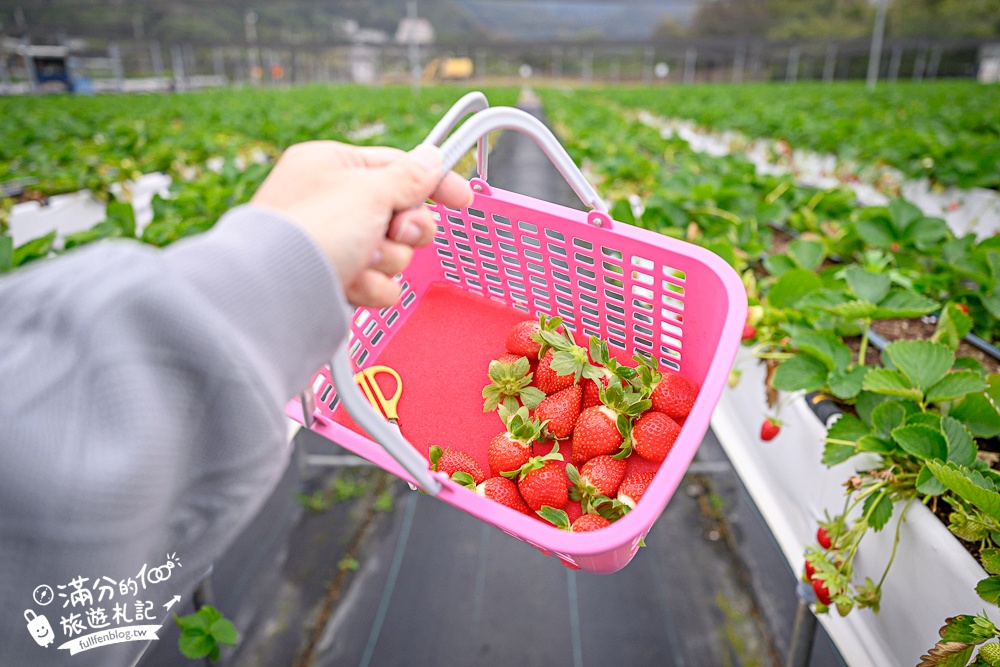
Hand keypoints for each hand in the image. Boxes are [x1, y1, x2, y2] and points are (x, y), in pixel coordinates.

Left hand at [251, 141, 472, 306]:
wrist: (275, 290)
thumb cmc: (316, 227)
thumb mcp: (370, 190)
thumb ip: (409, 177)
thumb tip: (432, 156)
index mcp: (333, 166)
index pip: (397, 166)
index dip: (433, 183)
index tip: (463, 200)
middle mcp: (331, 202)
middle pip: (400, 213)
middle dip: (406, 229)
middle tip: (396, 233)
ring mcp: (332, 243)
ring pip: (392, 252)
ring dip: (386, 260)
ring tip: (360, 262)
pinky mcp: (335, 280)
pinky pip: (377, 282)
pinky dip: (370, 286)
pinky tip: (350, 284)